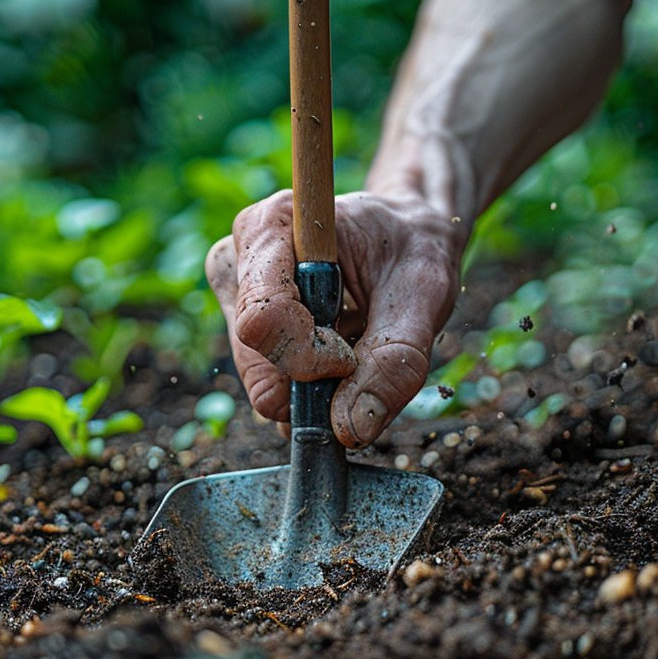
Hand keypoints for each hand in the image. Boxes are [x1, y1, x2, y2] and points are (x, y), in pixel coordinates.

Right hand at [205, 189, 463, 446]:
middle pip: (257, 364)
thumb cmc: (410, 247)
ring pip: (264, 387)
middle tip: (362, 353)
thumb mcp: (423, 294)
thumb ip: (395, 362)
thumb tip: (350, 430)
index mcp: (271, 228)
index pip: (262, 321)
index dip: (310, 359)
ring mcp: (234, 300)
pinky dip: (313, 388)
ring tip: (354, 340)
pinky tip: (338, 349)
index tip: (353, 356)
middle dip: (316, 383)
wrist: (402, 233)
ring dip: (319, 387)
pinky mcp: (243, 332)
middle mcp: (238, 261)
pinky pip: (273, 391)